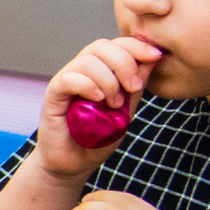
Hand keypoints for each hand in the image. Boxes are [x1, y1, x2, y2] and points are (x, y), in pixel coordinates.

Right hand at [40, 38, 162, 177]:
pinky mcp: (53, 95)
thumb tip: (153, 60)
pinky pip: (69, 78)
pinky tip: (98, 101)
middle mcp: (82, 72)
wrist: (74, 164)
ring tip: (114, 104)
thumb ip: (135, 87)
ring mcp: (66, 81)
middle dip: (124, 62)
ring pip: (87, 60)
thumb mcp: (126, 111)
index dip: (136, 45)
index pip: (116, 45)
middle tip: (134, 87)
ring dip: (108, 80)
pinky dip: (88, 86)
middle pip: (101, 46)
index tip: (155, 56)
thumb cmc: (98, 139)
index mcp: (101, 71)